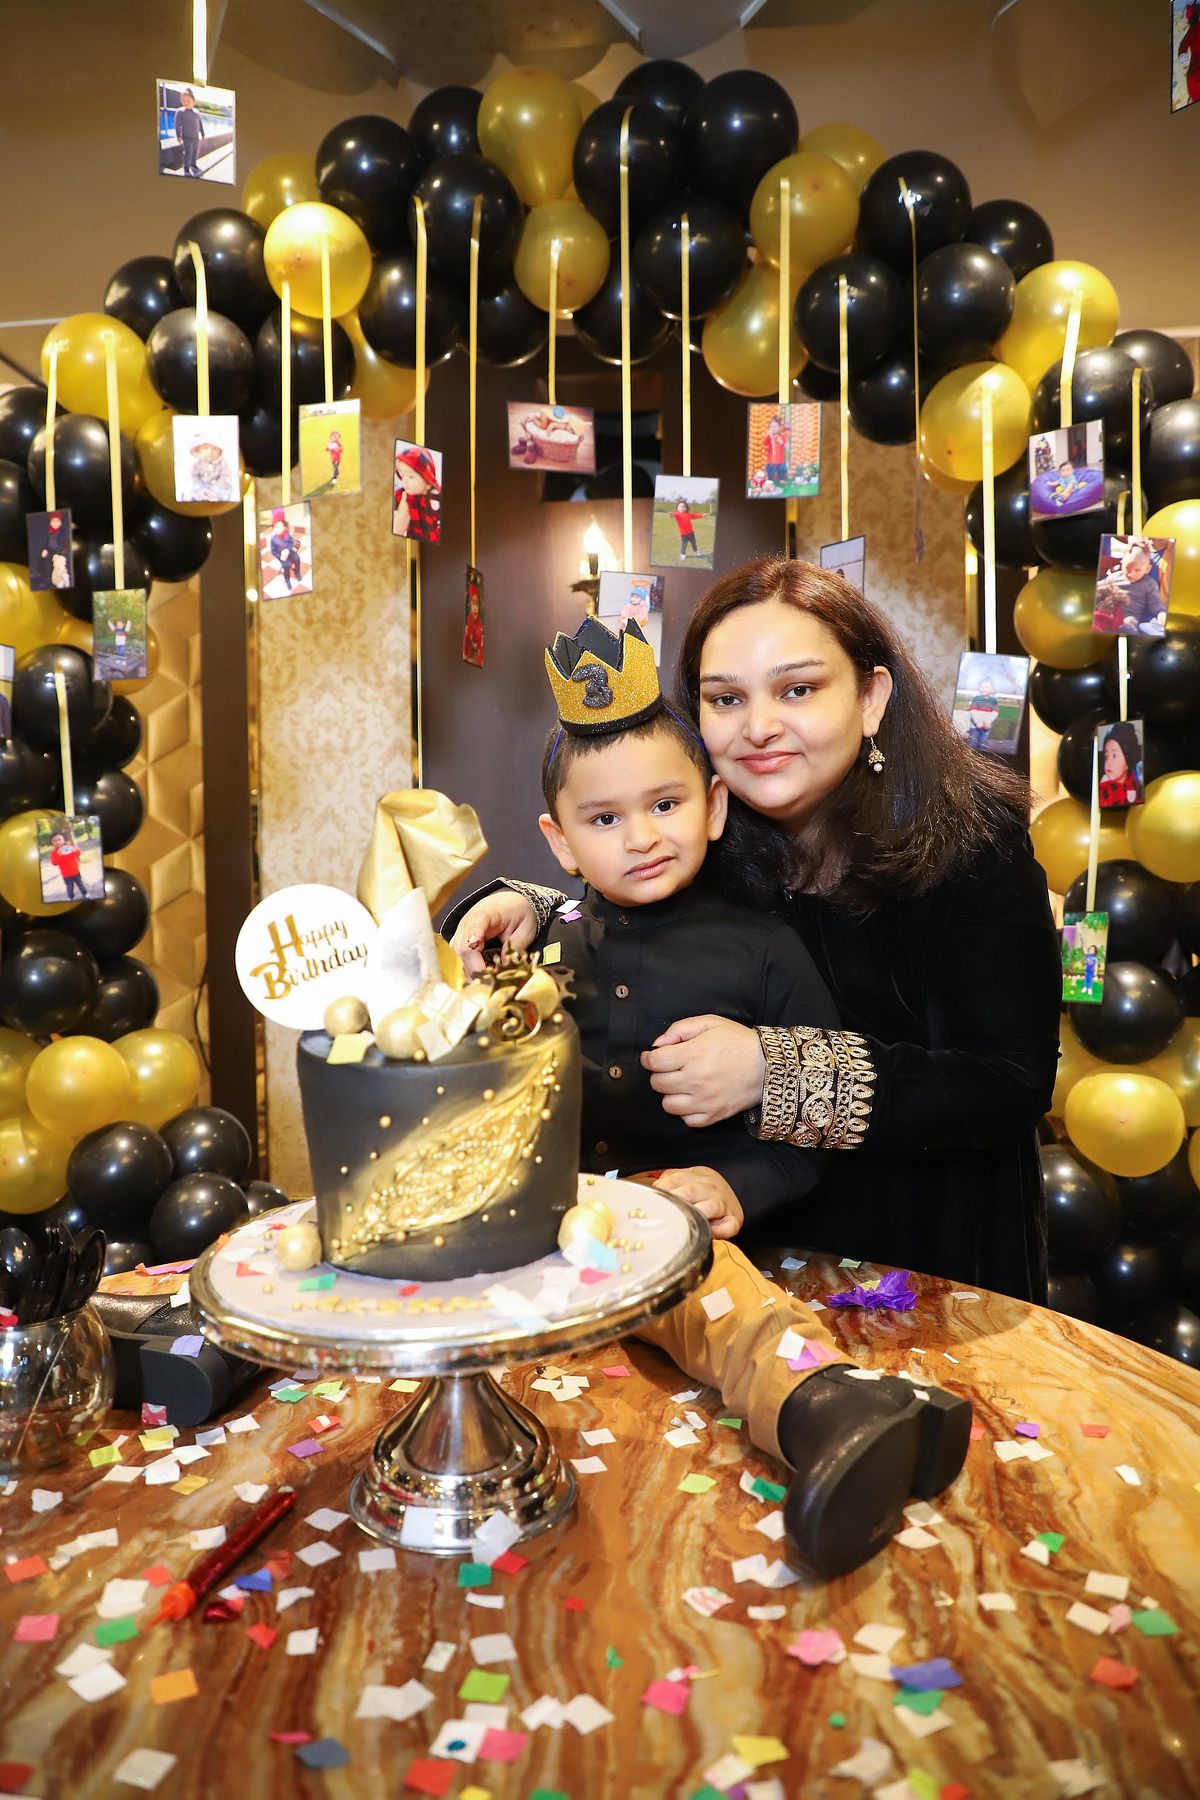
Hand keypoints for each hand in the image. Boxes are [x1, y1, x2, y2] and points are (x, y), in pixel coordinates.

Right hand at [448, 892, 537, 975]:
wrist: (512, 901)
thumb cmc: (519, 912)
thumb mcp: (525, 928)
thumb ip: (516, 946)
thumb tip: (507, 967)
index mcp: (486, 913)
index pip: (475, 926)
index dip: (474, 942)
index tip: (479, 956)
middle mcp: (468, 922)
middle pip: (464, 948)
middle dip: (476, 968)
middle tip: (492, 984)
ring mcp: (463, 932)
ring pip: (460, 957)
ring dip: (474, 971)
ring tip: (491, 982)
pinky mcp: (462, 941)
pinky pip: (462, 959)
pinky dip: (473, 969)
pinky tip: (485, 977)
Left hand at [641, 1015, 764, 1126]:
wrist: (769, 1066)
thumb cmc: (738, 1042)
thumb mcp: (710, 1023)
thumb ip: (680, 1029)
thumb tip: (657, 1044)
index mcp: (693, 1055)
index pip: (654, 1063)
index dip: (648, 1058)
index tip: (652, 1057)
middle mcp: (695, 1080)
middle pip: (657, 1083)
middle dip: (659, 1074)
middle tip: (671, 1068)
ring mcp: (704, 1101)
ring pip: (668, 1104)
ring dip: (670, 1093)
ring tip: (682, 1084)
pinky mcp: (714, 1115)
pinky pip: (687, 1120)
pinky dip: (686, 1111)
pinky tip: (694, 1098)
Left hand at [653, 1166, 743, 1238]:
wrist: (735, 1192)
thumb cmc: (704, 1190)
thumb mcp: (689, 1178)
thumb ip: (671, 1180)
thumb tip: (655, 1190)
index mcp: (699, 1176)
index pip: (677, 1179)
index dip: (664, 1189)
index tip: (653, 1199)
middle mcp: (712, 1188)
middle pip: (691, 1191)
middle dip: (677, 1200)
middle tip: (664, 1212)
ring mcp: (724, 1203)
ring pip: (711, 1206)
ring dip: (698, 1214)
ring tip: (684, 1223)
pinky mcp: (734, 1220)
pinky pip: (729, 1226)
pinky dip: (720, 1231)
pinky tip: (710, 1234)